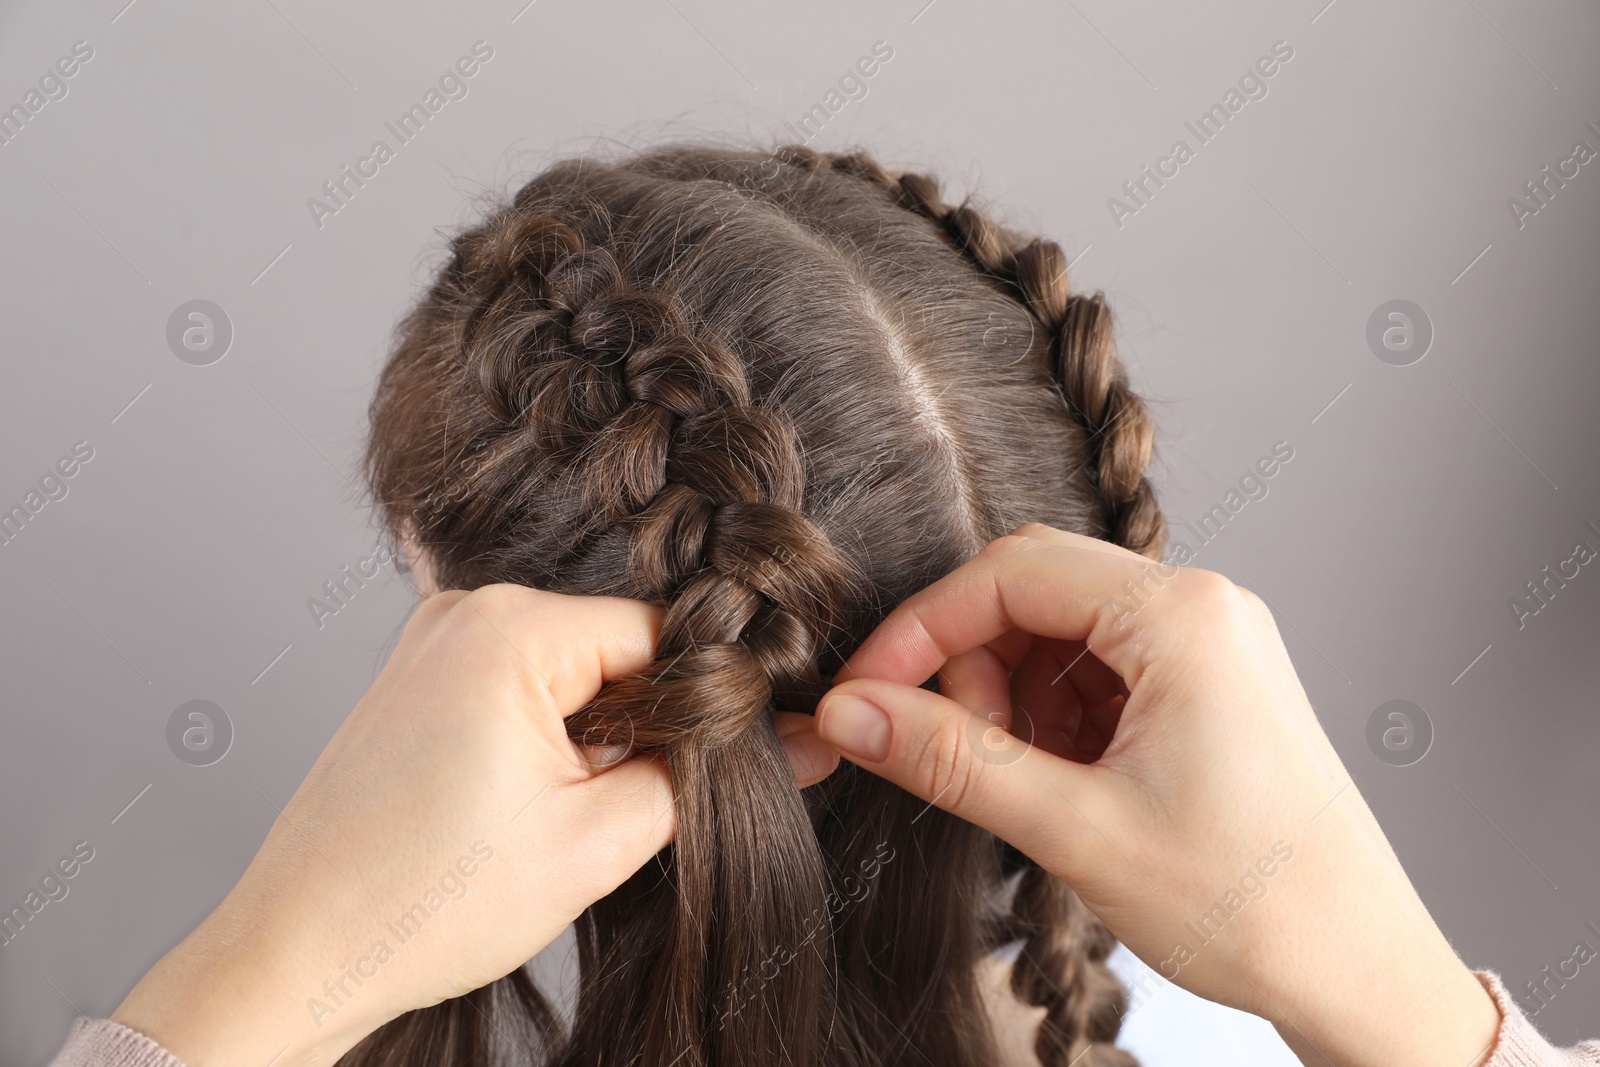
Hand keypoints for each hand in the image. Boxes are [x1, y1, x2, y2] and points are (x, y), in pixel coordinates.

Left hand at [112, 585, 836, 1066]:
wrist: (298, 950)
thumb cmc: (421, 903)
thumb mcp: (596, 844)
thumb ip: (707, 778)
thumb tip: (804, 743)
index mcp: (509, 626)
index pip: (665, 631)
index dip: (714, 697)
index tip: (745, 755)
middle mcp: (467, 609)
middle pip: (619, 648)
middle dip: (649, 723)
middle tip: (633, 807)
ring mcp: (436, 639)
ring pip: (574, 671)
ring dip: (597, 736)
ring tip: (562, 815)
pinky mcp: (422, 676)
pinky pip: (523, 684)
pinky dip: (549, 736)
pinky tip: (526, 804)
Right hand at [810, 524, 1500, 1066]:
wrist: (1360, 971)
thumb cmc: (1255, 904)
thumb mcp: (1077, 831)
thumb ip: (952, 760)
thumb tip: (851, 714)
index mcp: (1182, 617)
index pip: (1010, 573)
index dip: (921, 629)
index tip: (864, 693)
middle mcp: (1201, 611)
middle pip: (1033, 592)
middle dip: (967, 663)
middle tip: (937, 746)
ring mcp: (1208, 648)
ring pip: (1059, 635)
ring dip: (1009, 697)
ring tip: (1012, 782)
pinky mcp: (1206, 689)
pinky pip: (1097, 673)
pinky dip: (1052, 720)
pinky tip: (1054, 784)